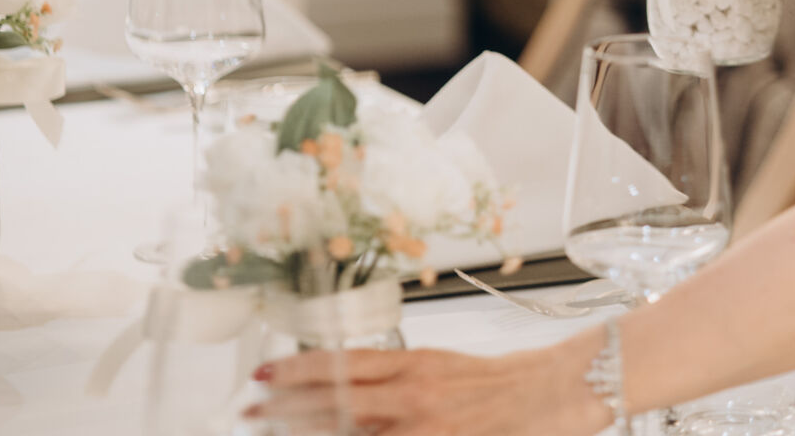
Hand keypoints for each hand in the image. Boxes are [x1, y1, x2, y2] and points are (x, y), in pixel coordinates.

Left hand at [252, 335, 613, 435]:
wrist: (544, 395)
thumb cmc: (492, 382)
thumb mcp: (438, 365)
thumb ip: (393, 376)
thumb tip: (341, 386)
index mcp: (415, 364)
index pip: (345, 365)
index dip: (301, 370)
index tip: (266, 373)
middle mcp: (414, 395)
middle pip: (337, 402)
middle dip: (287, 407)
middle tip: (250, 409)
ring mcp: (423, 427)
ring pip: (350, 431)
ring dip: (306, 429)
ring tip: (269, 427)